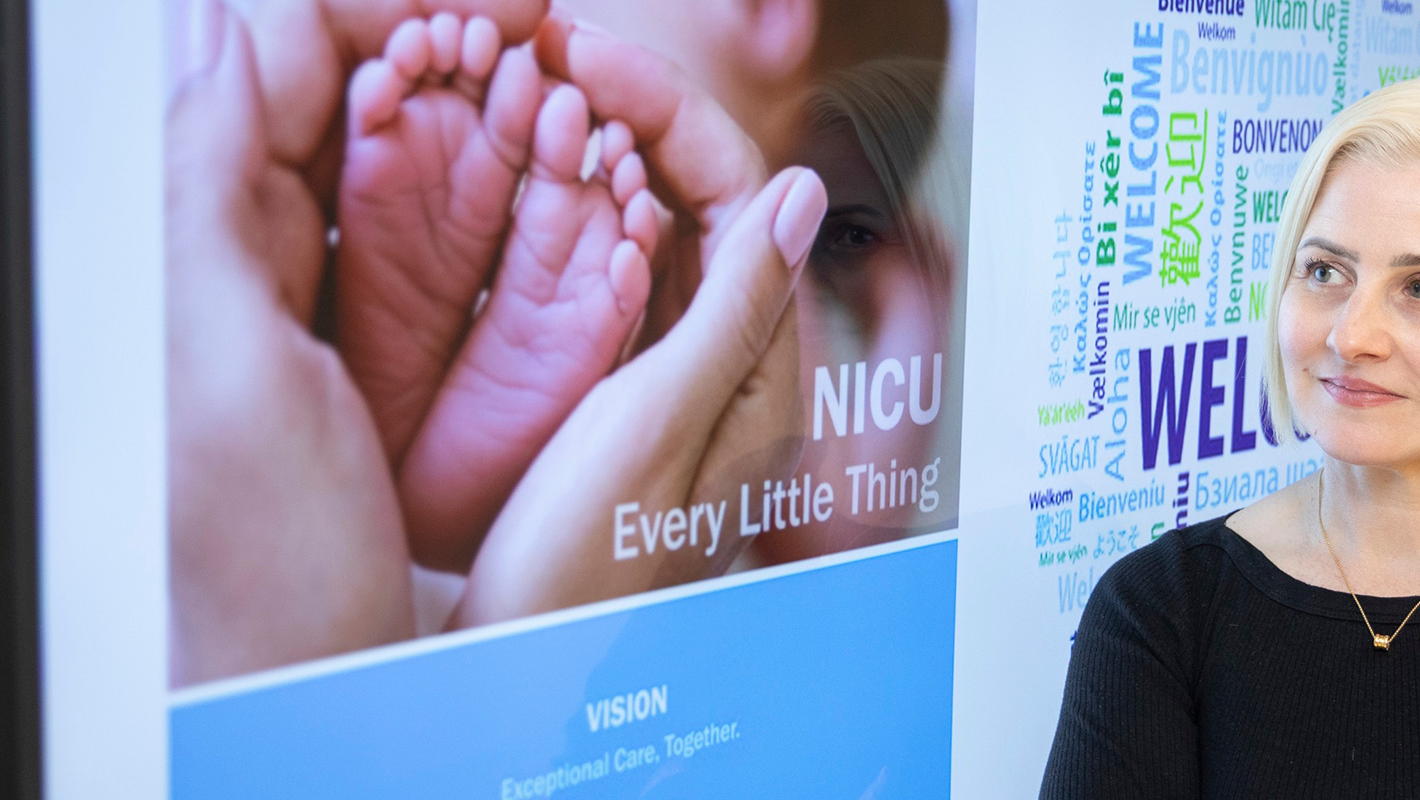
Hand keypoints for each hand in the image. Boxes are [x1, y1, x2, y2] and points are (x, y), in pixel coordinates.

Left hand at [165, 0, 546, 685]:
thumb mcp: (212, 360)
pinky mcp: (461, 364)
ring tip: (586, 106)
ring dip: (531, 123)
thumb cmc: (259, 558)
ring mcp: (395, 307)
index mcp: (227, 234)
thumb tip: (231, 20)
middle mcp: (307, 257)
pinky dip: (568, 213)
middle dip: (475, 55)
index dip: (391, 8)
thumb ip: (210, 179)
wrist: (326, 691)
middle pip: (390, 97)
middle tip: (551, 49)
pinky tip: (605, 200)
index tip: (497, 2)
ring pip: (466, 162)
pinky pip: (521, 256)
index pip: (293, 57)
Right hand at [452, 18, 827, 624]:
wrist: (531, 666)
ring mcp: (677, 371)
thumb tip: (796, 188)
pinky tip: (533, 184)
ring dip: (601, 157)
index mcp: (764, 365)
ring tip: (533, 94)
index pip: (739, 194)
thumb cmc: (591, 567)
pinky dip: (577, 220)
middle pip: (700, 199)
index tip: (588, 55)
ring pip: (654, 228)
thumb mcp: (659, 420)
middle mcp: (732, 360)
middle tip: (548, 54)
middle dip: (633, 119)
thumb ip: (734, 304)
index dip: (668, 111)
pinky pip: (616, 277)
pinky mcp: (624, 388)